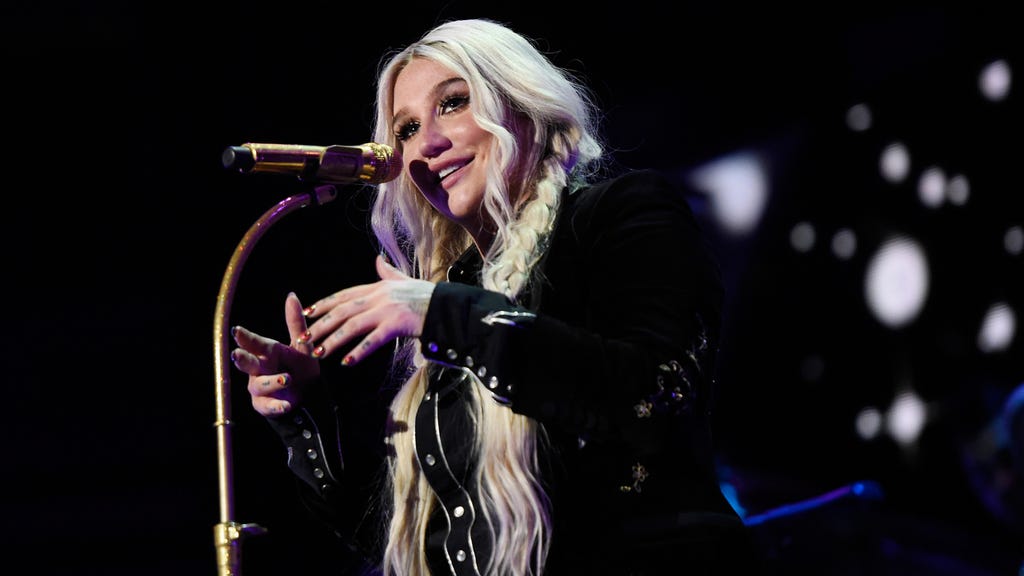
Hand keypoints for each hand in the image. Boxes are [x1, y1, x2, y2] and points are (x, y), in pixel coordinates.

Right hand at [231, 292, 319, 416]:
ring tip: (286, 378)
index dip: (244, 337)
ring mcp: (259, 387)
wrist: (309, 395)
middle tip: (238, 354)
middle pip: (246, 363)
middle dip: (242, 359)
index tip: (237, 330)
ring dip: (271, 381)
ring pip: (259, 384)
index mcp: (267, 351)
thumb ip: (295, 323)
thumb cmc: (301, 367)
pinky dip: (277, 405)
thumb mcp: (302, 345)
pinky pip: (267, 405)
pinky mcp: (264, 405)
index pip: (253, 342)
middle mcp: (259, 368)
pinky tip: (287, 404)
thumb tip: (292, 295)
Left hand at [298, 254, 434, 364]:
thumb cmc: (428, 296)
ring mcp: (387, 310)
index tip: (308, 312)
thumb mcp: (405, 280)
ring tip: (319, 353)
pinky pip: (374, 340)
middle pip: (343, 310)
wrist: (448, 305)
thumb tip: (378, 259)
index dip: (325, 304)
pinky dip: (359, 351)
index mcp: (379, 286)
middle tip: (305, 337)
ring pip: (353, 325)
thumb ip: (388, 272)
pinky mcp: (397, 324)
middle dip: (321, 324)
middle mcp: (379, 296)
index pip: (345, 295)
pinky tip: (346, 362)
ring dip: (333, 339)